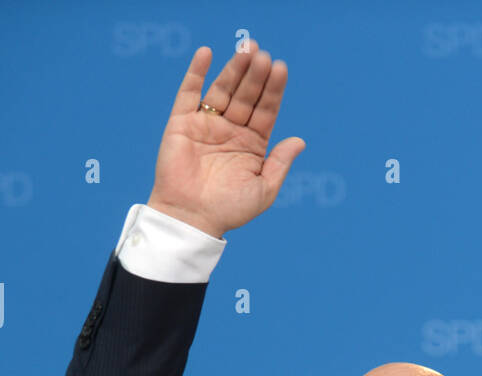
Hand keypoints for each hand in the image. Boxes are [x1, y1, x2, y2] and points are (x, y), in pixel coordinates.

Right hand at [146, 39, 304, 238]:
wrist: (191, 219)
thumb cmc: (228, 210)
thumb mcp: (263, 190)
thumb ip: (280, 163)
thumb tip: (300, 140)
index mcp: (252, 144)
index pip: (266, 110)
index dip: (273, 89)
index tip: (281, 68)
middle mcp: (231, 130)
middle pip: (246, 95)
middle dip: (256, 75)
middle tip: (263, 55)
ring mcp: (206, 125)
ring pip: (222, 90)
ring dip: (233, 69)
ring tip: (246, 50)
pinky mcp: (182, 123)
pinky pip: (188, 93)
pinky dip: (196, 73)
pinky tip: (206, 53)